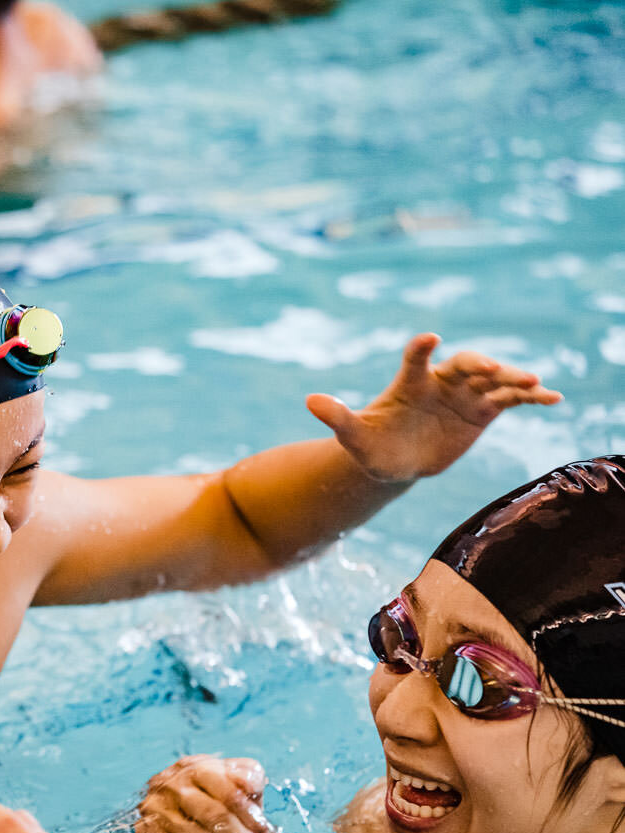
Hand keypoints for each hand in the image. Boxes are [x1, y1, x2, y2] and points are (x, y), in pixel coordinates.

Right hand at [134, 755, 274, 832]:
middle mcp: (171, 784)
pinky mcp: (147, 831)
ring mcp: (156, 808)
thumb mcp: (233, 779)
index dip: (251, 816)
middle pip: (214, 816)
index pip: (229, 792)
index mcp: (195, 767)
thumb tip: (251, 785)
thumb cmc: (214, 795)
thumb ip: (248, 776)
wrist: (177, 811)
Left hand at [307, 333, 561, 482]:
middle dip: (479, 364)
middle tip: (491, 368)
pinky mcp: (483, 412)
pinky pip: (511, 400)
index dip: (420, 348)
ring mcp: (465, 395)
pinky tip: (554, 398)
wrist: (396, 461)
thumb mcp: (353, 436)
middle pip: (465, 365)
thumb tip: (309, 401)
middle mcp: (441, 382)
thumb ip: (337, 416)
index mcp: (410, 382)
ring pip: (494, 380)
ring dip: (513, 378)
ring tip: (535, 383)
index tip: (428, 339)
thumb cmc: (371, 445)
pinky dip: (531, 397)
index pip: (416, 359)